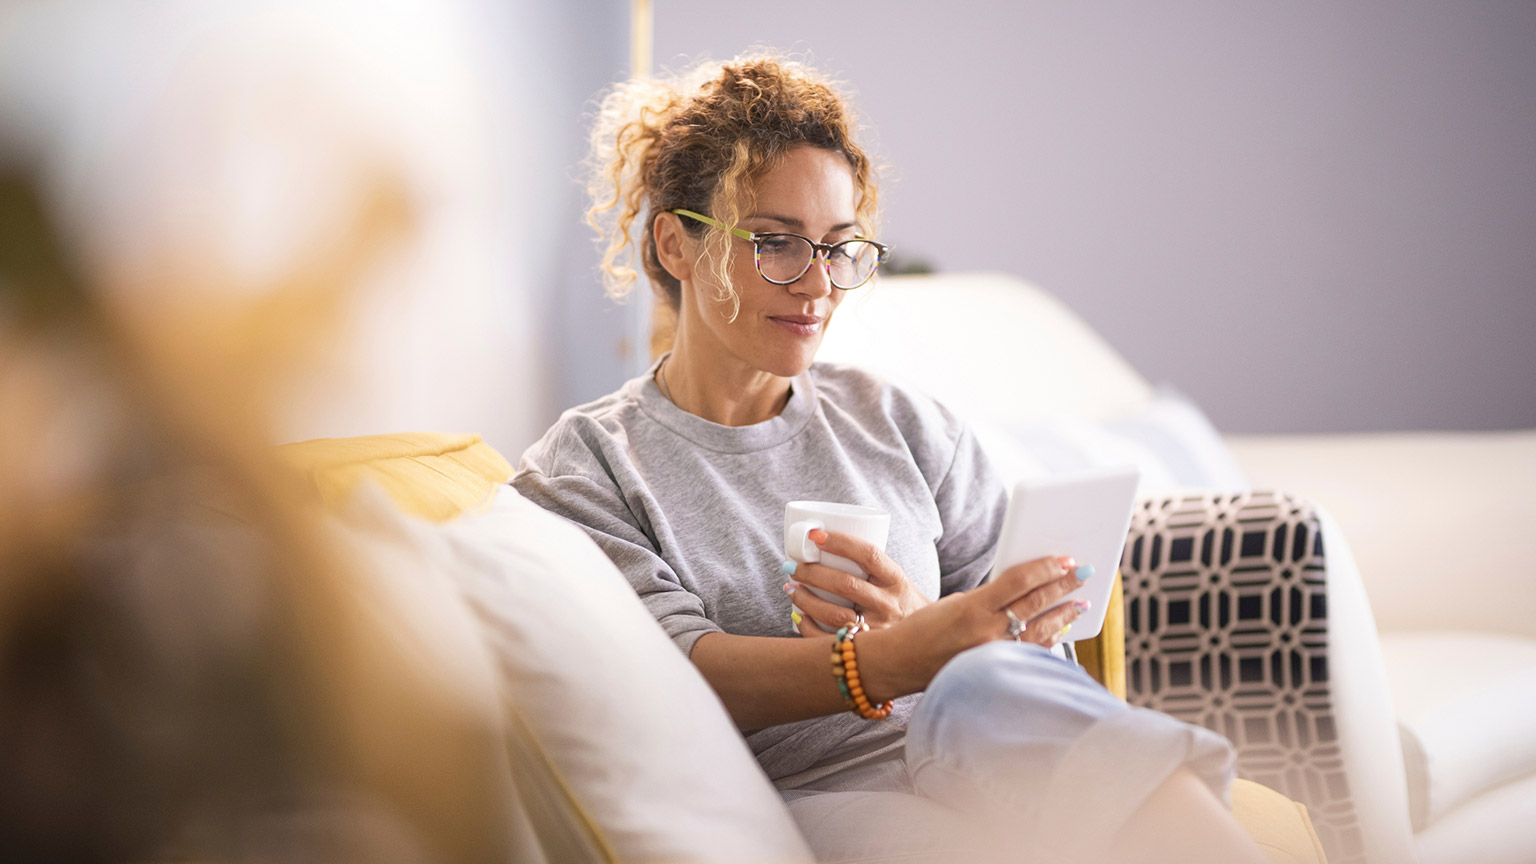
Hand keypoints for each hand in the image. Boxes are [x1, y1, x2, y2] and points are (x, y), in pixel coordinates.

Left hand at [787, 529, 930, 635]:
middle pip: (845, 584)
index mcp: (896, 580)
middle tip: (792, 565)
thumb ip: (870, 567)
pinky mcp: (866, 653)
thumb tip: (822, 545)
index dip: (841, 542)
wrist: (925, 643)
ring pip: (834, 614)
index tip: (815, 536)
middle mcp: (888, 605)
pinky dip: (808, 628)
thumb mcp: (896, 580)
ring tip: (791, 588)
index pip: (869, 554)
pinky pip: (829, 641)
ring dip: (806, 599)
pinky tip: (798, 616)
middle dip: (812, 573)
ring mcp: (878, 631)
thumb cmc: (902, 604)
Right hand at [852, 555, 1091, 700]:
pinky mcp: (995, 671)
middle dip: (1064, 586)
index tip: (1065, 559)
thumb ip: (990, 597)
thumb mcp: (955, 602)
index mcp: (973, 608)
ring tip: (1080, 601)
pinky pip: (1031, 652)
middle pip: (1036, 604)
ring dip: (1064, 614)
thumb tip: (1025, 589)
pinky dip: (1049, 638)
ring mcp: (993, 655)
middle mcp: (986, 633)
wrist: (899, 663)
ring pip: (1041, 631)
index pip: (1020, 581)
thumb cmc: (922, 629)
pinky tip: (1061, 628)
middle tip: (1083, 573)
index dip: (1046, 568)